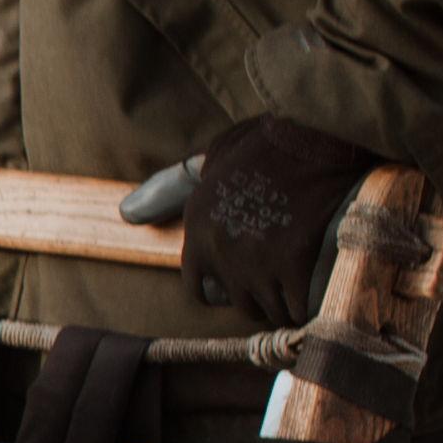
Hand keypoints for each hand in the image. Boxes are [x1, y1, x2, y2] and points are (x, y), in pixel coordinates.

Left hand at [183, 114, 375, 325]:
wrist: (316, 133)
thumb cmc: (265, 144)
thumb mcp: (209, 162)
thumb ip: (169, 190)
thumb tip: (127, 213)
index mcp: (198, 231)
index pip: (198, 288)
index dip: (223, 286)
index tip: (243, 277)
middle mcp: (219, 252)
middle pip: (237, 301)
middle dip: (256, 295)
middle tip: (277, 279)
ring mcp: (256, 262)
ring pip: (267, 309)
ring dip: (282, 305)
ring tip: (297, 288)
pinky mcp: (294, 264)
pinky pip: (296, 307)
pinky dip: (305, 306)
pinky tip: (313, 294)